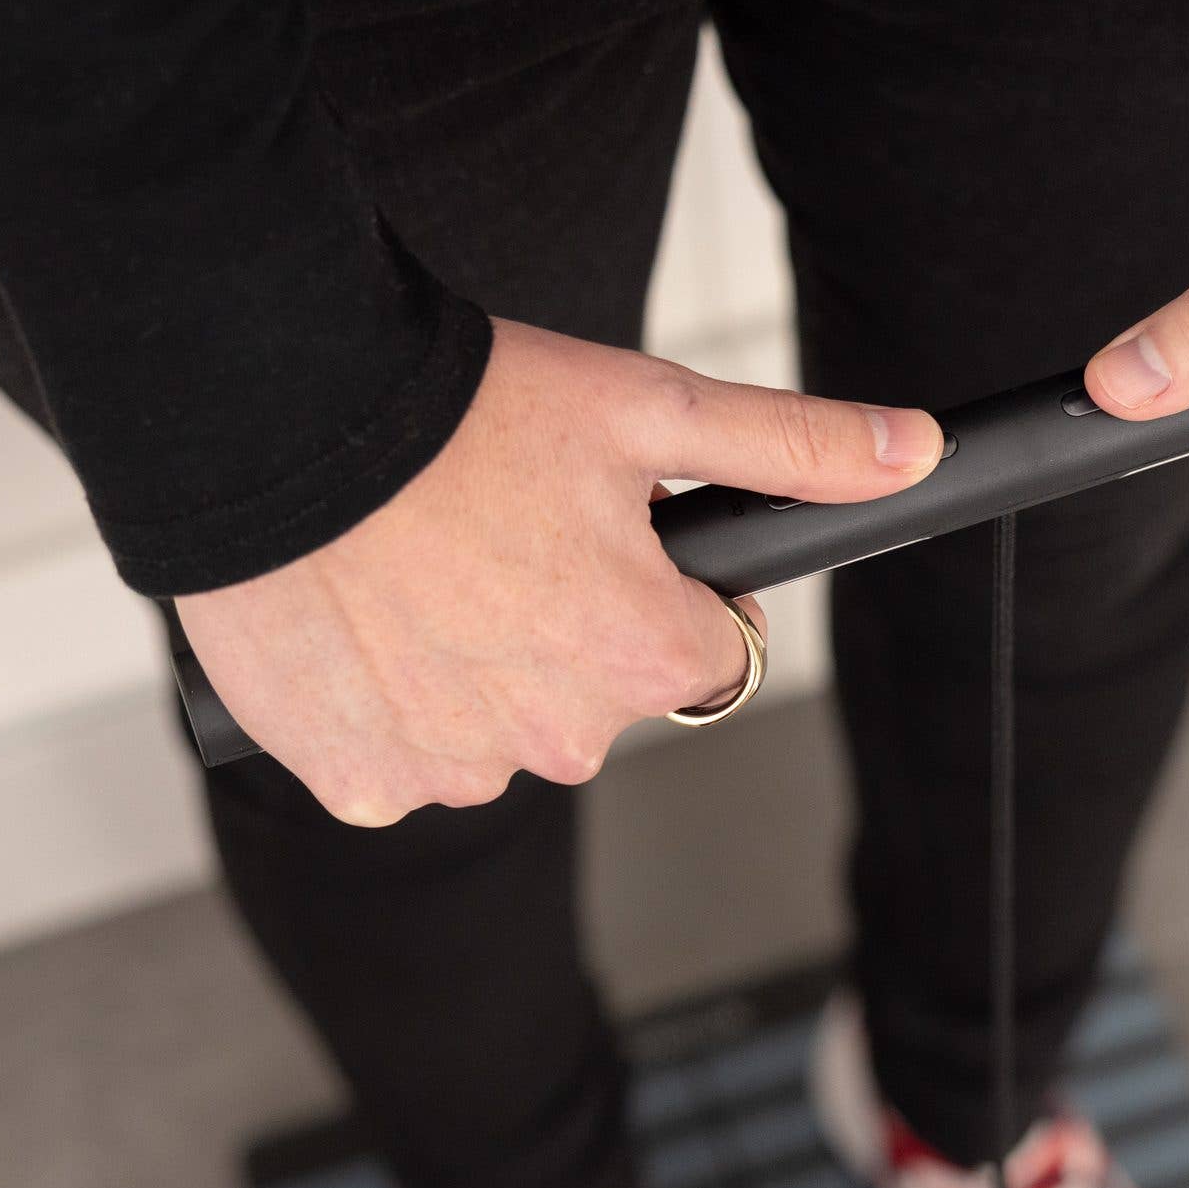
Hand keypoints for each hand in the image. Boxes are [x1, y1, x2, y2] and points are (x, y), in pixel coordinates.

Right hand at [177, 323, 941, 824]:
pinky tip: (360, 621)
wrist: (271, 424)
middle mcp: (558, 740)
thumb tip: (917, 453)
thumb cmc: (459, 410)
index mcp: (644, 658)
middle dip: (560, 629)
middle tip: (493, 532)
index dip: (656, 589)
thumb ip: (793, 448)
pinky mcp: (357, 782)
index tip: (599, 535)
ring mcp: (452, 771)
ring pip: (492, 733)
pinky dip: (384, 708)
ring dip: (469, 671)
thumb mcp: (648, 406)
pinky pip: (398, 763)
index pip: (700, 655)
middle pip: (592, 700)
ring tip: (415, 565)